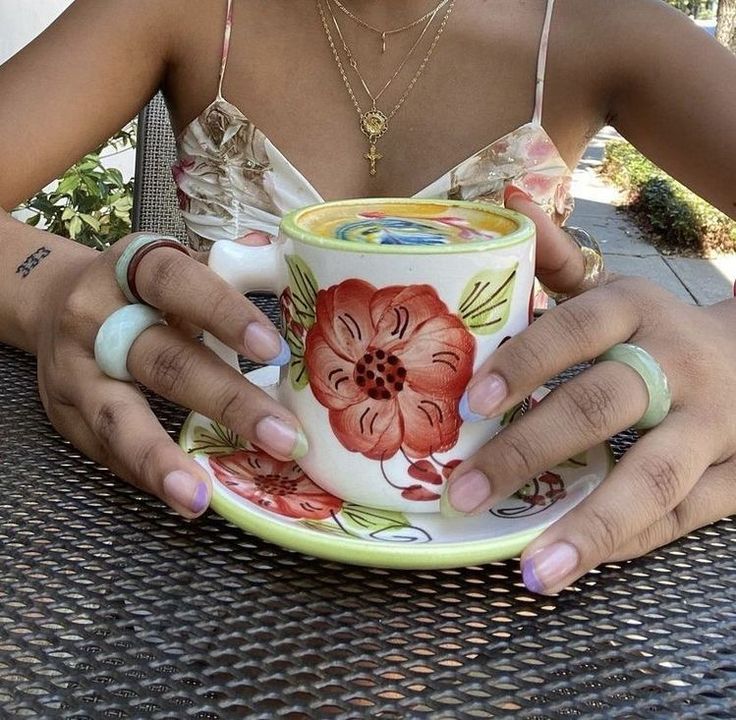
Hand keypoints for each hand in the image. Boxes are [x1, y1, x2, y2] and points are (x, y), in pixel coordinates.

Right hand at [35, 231, 303, 518]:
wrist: (56, 303)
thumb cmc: (139, 289)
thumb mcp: (174, 267)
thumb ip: (227, 271)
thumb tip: (290, 265)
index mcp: (130, 270)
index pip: (176, 283)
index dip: (224, 313)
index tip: (274, 350)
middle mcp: (94, 318)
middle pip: (162, 362)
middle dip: (226, 402)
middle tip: (284, 438)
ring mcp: (74, 371)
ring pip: (118, 418)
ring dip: (162, 460)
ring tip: (200, 498)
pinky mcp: (64, 415)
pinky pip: (105, 453)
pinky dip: (147, 476)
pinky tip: (185, 497)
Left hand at [445, 194, 735, 593]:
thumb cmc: (655, 330)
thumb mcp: (612, 291)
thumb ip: (557, 257)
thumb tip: (507, 197)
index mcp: (637, 310)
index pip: (576, 330)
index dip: (524, 364)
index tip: (468, 405)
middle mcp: (678, 365)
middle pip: (602, 406)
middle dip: (529, 452)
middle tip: (463, 494)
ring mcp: (715, 425)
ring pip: (653, 478)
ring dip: (591, 526)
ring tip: (533, 572)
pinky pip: (682, 518)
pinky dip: (627, 542)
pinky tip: (575, 564)